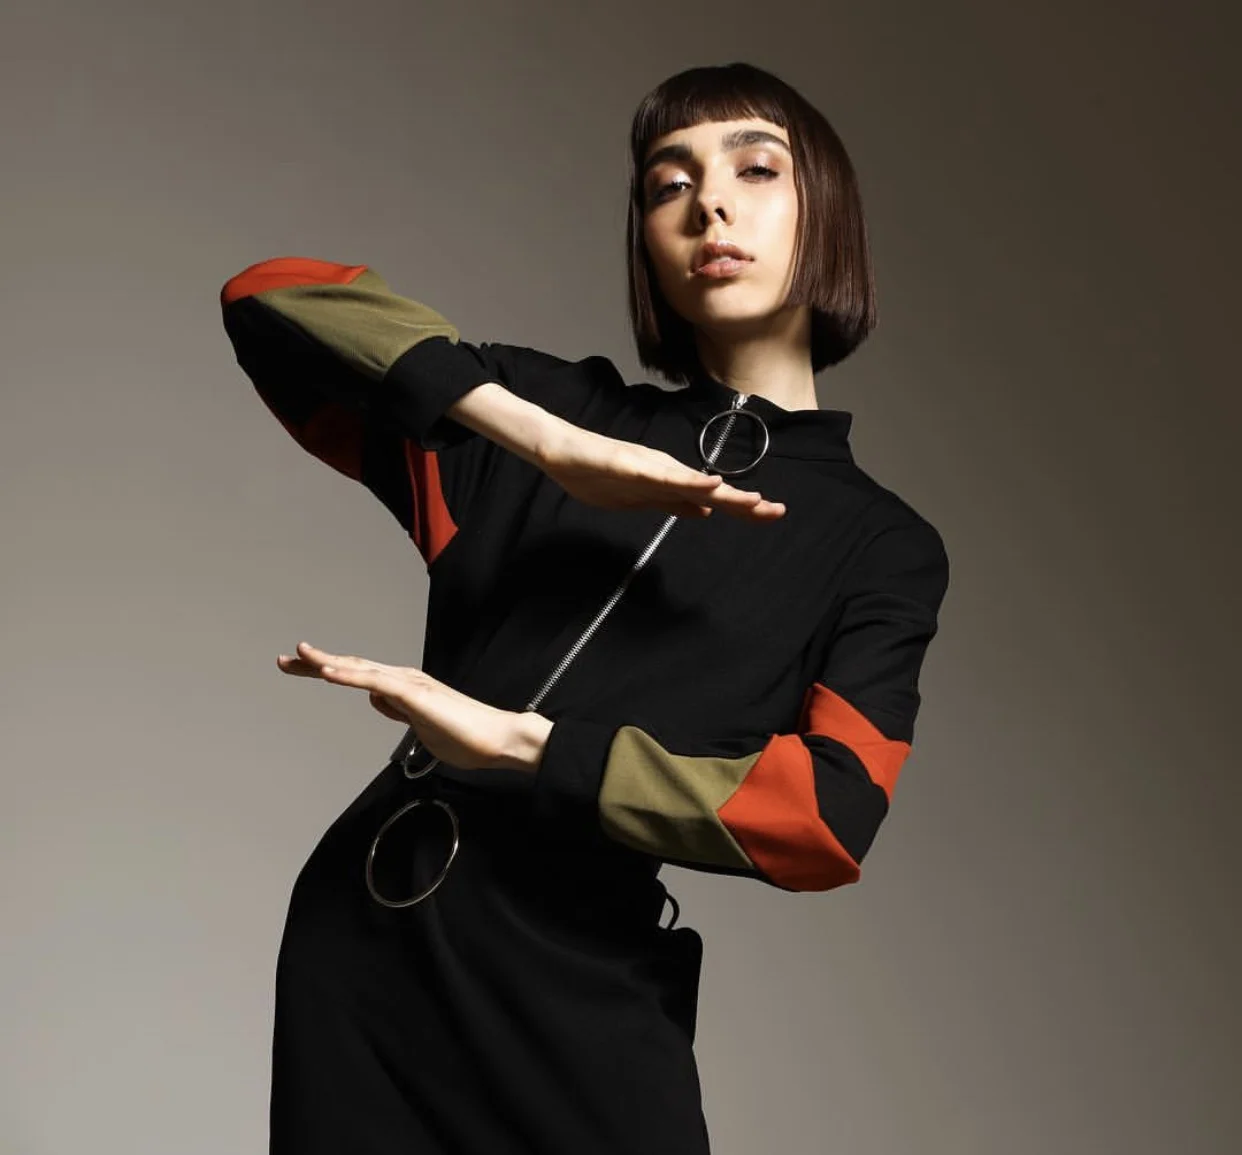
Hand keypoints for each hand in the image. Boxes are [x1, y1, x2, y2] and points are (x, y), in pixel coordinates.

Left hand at [276, 641, 530, 770]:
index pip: (358, 675)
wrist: (498, 739)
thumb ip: (399, 712)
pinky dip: (349, 675)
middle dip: (315, 663)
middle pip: (352, 666)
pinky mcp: (415, 694)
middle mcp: (404, 679)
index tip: (299, 669)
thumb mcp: (420, 727)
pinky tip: (327, 672)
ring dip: (327, 662)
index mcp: (404, 687)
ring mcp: (409, 684)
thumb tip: (379, 701)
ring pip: (360, 669)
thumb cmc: (467, 737)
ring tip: (298, 656)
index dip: (326, 670)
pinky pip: (375, 682)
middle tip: (283, 660)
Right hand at [536, 422, 785, 520]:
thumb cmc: (597, 472)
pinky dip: (688, 483)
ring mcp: (651, 467)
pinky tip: (708, 486)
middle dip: (745, 502)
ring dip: (725, 493)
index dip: (742, 507)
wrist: (561, 451)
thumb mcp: (642, 497)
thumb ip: (673, 502)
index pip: (713, 498)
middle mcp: (668, 471)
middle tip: (778, 511)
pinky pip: (664, 476)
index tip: (771, 514)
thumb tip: (705, 512)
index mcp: (670, 482)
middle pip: (712, 491)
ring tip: (754, 501)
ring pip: (695, 483)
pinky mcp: (632, 464)